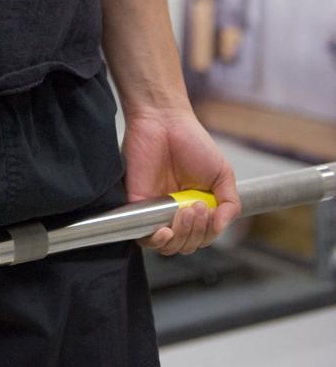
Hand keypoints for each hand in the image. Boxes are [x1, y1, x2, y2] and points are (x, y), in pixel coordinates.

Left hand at [121, 106, 240, 255]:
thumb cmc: (192, 142)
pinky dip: (155, 241)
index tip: (208, 210)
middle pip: (186, 245)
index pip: (203, 237)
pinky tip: (165, 230)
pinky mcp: (137, 205)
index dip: (208, 233)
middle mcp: (175, 212)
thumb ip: (229, 203)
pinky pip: (143, 237)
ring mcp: (156, 210)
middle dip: (196, 232)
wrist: (164, 120)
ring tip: (184, 211)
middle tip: (196, 206)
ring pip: (168, 246)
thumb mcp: (222, 174)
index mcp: (195, 208)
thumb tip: (221, 227)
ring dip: (181, 236)